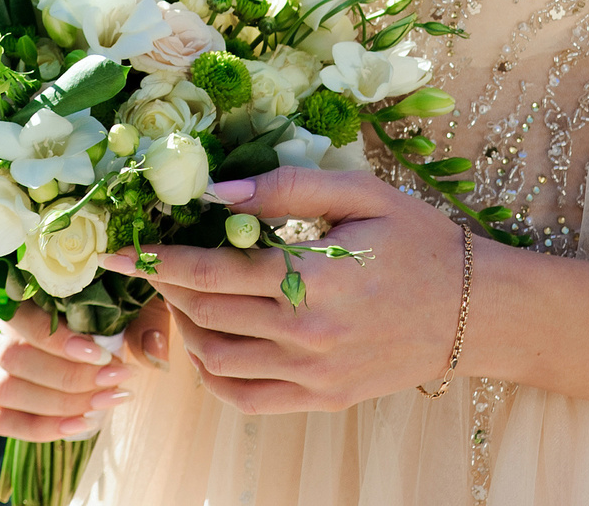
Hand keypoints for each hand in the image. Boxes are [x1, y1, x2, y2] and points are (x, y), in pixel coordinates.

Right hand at [0, 281, 168, 440]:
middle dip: (68, 376)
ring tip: (107, 400)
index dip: (59, 341)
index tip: (103, 354)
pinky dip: (42, 427)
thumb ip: (136, 314)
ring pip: (5, 391)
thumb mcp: (117, 289)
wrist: (66, 307)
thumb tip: (152, 350)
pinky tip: (81, 423)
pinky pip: (0, 419)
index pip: (18, 316)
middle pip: (11, 358)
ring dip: (60, 404)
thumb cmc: (90, 290)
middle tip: (115, 379)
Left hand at [96, 168, 473, 414]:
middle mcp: (308, 335)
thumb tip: (217, 193)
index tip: (116, 250)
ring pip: (215, 361)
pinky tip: (211, 341)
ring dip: (185, 326)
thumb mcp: (361, 194)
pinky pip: (244, 398)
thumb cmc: (418, 240)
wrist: (472, 309)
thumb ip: (287, 188)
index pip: (211, 273)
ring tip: (186, 293)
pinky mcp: (319, 399)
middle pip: (204, 316)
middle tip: (154, 259)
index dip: (156, 260)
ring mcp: (312, 375)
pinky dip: (212, 373)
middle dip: (166, 286)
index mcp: (316, 279)